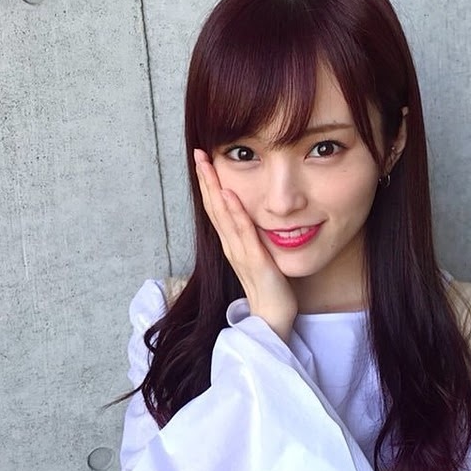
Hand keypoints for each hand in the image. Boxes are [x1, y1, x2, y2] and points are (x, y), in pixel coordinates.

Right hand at [195, 149, 296, 340]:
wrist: (273, 318)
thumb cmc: (268, 288)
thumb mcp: (258, 256)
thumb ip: (252, 237)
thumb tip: (252, 217)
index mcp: (232, 243)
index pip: (216, 208)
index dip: (208, 183)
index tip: (203, 160)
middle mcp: (231, 245)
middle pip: (213, 206)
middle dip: (206, 179)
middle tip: (198, 153)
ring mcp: (240, 252)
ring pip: (223, 215)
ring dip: (214, 188)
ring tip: (207, 164)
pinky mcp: (254, 261)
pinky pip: (243, 232)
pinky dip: (235, 213)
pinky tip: (229, 195)